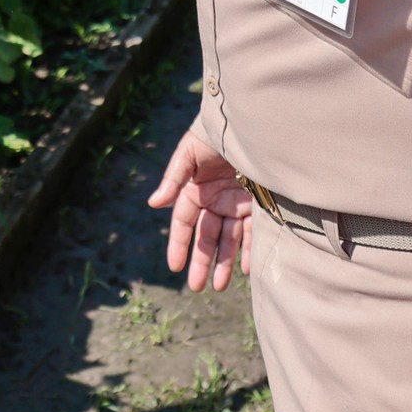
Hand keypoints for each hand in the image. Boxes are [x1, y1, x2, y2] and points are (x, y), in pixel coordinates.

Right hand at [147, 129, 256, 291]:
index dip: (179, 244)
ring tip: (219, 286)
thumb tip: (154, 204)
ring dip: (224, 262)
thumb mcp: (189, 154)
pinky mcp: (258, 204)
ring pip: (229, 239)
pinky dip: (249, 250)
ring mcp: (236, 204)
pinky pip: (253, 232)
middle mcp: (215, 200)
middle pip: (206, 236)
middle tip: (197, 287)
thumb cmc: (214, 135)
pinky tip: (246, 269)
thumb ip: (173, 180)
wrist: (249, 124)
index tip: (175, 266)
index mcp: (194, 190)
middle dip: (201, 261)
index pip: (184, 223)